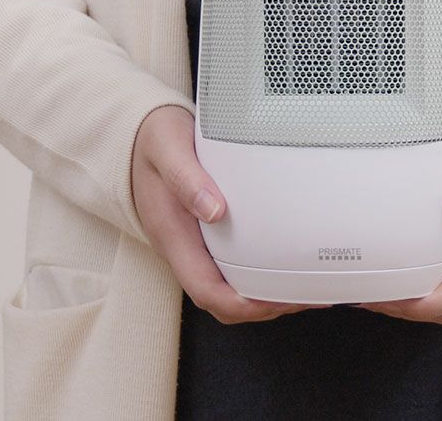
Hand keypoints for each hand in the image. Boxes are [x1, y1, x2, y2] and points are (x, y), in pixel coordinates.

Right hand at [132, 105, 325, 323]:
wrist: (137, 133)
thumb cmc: (153, 139)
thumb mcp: (166, 147)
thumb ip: (186, 178)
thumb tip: (214, 210)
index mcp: (173, 234)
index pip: (206, 290)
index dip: (242, 305)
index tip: (276, 301)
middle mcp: (182, 247)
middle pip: (222, 300)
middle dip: (263, 307)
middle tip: (304, 297)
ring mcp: (192, 243)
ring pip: (227, 286)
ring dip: (264, 295)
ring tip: (303, 287)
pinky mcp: (202, 233)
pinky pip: (230, 265)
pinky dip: (259, 272)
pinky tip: (283, 260)